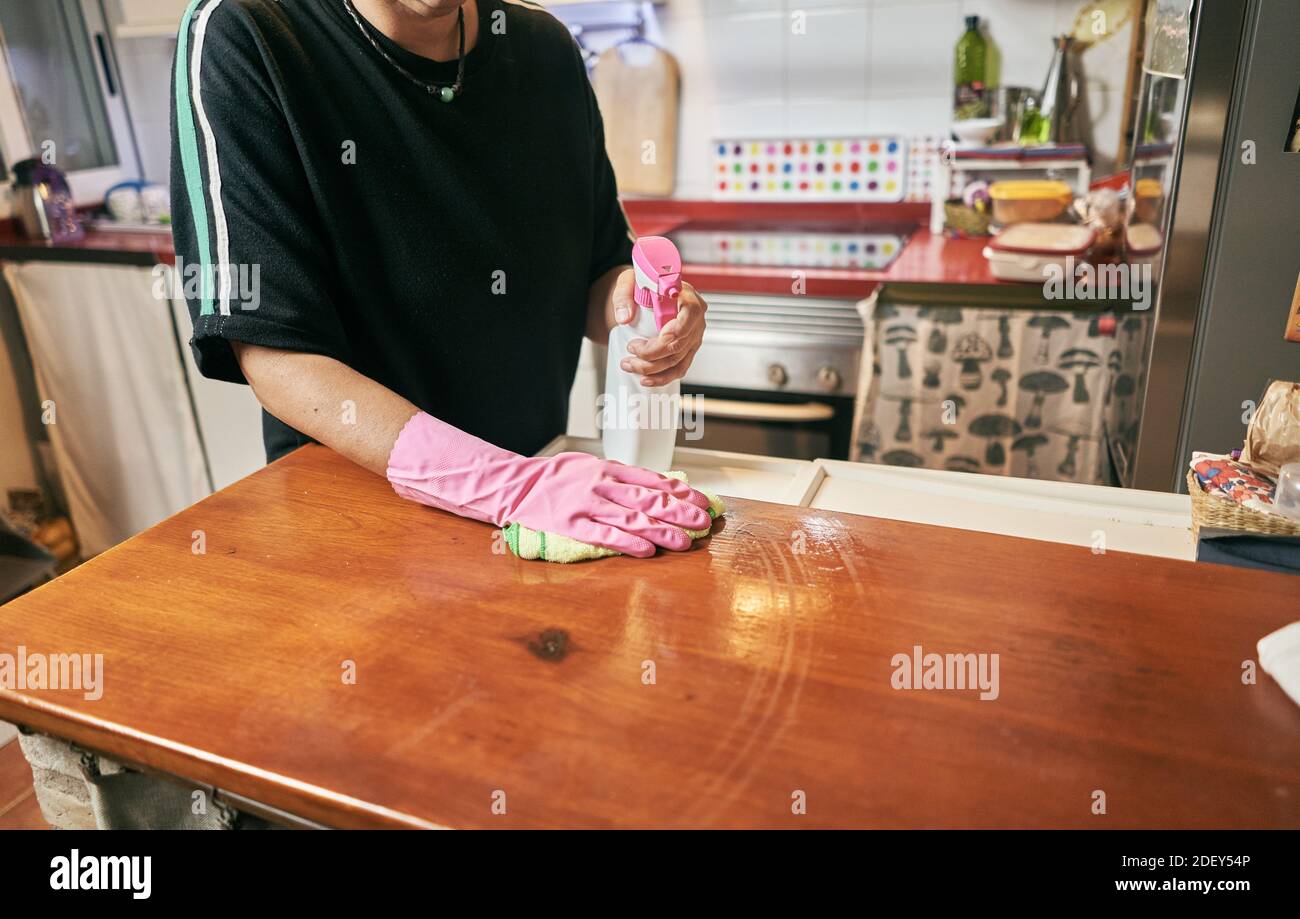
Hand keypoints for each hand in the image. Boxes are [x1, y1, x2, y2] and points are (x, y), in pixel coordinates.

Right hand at [503, 453, 711, 556]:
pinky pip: (605, 535)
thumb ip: (622, 477)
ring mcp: (587, 505)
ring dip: (662, 531)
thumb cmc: (558, 477)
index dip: (682, 492)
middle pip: (649, 499)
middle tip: (704, 523)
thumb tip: (660, 487)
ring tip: (685, 542)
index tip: (704, 501)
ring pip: (632, 518)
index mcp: (609, 468)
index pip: (654, 480)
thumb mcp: (592, 466)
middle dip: (680, 512)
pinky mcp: (572, 526)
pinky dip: (628, 543)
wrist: (517, 484)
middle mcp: (602, 484)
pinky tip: (647, 551)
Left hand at [611, 270, 707, 387]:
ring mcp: (694, 336)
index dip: (669, 335)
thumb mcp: (630, 281)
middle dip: (651, 355)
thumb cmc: (644, 283)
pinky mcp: (688, 349)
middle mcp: (695, 318)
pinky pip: (680, 368)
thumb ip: (623, 296)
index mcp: (688, 297)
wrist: (648, 292)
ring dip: (652, 368)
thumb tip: (624, 318)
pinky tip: (646, 379)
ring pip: (677, 360)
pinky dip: (663, 377)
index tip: (643, 342)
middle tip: (629, 351)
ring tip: (629, 365)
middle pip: (678, 344)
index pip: (688, 318)